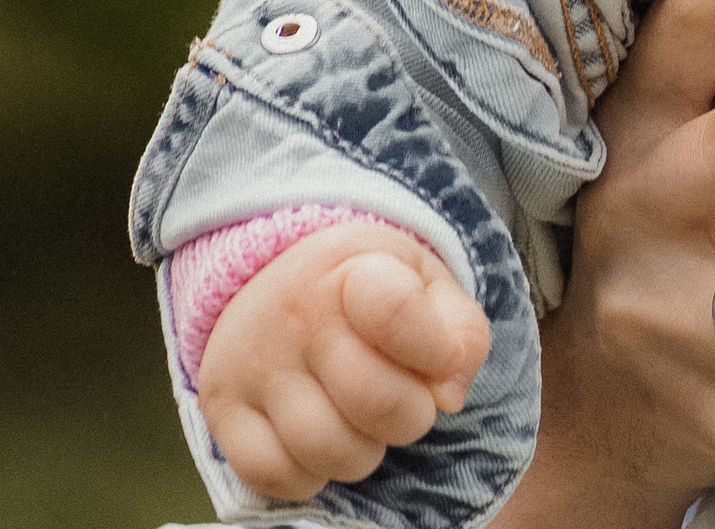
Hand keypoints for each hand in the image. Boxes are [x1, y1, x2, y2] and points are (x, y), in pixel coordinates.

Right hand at [199, 221, 489, 498]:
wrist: (275, 273)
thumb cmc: (365, 286)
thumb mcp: (424, 281)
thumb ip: (461, 332)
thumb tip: (449, 397)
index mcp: (349, 268)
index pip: (395, 312)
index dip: (435, 351)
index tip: (440, 358)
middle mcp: (293, 315)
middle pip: (374, 401)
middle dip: (409, 416)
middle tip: (406, 399)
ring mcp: (252, 365)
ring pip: (327, 450)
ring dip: (363, 451)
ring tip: (361, 421)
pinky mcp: (222, 411)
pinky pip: (276, 477)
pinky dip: (310, 475)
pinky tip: (321, 440)